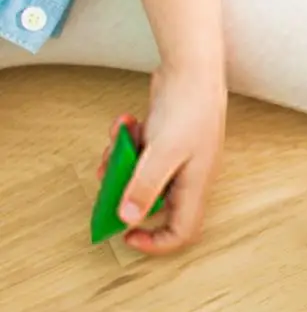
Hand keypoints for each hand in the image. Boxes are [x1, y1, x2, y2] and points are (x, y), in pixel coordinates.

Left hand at [115, 66, 228, 255]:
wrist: (193, 69)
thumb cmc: (189, 109)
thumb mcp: (162, 152)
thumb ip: (144, 187)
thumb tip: (127, 219)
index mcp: (194, 186)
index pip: (182, 231)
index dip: (156, 242)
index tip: (125, 235)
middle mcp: (187, 177)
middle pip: (153, 205)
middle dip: (125, 196)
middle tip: (107, 184)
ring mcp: (176, 159)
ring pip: (140, 177)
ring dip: (121, 163)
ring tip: (115, 144)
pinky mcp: (165, 141)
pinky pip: (139, 153)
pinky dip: (127, 141)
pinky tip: (126, 122)